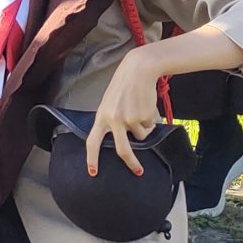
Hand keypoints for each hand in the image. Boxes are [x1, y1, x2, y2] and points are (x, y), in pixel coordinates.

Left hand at [84, 47, 160, 177]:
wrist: (139, 70)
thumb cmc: (124, 86)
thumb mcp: (110, 103)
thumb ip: (111, 120)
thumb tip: (119, 140)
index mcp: (101, 116)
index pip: (93, 141)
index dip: (92, 158)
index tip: (93, 173)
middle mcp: (114, 120)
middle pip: (122, 150)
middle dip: (131, 162)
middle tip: (138, 171)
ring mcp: (130, 119)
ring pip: (140, 136)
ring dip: (143, 129)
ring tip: (140, 110)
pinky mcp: (144, 117)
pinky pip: (150, 127)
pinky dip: (150, 121)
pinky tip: (146, 105)